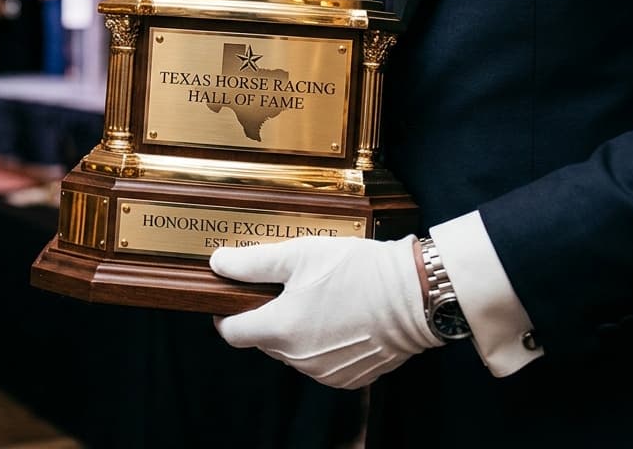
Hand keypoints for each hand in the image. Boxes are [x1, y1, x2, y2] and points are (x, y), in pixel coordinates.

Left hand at [210, 235, 440, 389]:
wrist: (414, 296)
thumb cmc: (357, 271)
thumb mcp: (299, 254)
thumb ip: (253, 263)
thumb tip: (218, 264)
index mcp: (280, 330)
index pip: (232, 333)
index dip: (227, 315)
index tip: (233, 300)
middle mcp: (299, 359)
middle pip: (264, 341)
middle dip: (268, 318)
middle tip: (287, 290)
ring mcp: (325, 372)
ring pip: (293, 353)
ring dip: (296, 332)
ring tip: (320, 301)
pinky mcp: (349, 377)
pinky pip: (321, 363)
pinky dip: (323, 344)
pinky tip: (340, 319)